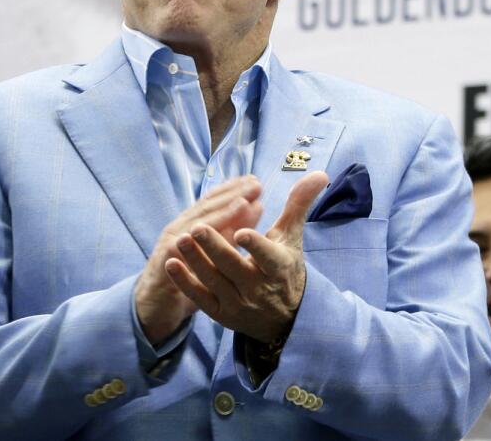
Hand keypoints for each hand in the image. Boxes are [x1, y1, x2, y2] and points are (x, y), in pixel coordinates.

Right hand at [134, 176, 263, 343]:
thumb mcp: (211, 253)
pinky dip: (194, 240)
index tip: (256, 181)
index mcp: (192, 224)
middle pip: (208, 207)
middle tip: (256, 184)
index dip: (234, 190)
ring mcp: (171, 243)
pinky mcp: (165, 261)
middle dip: (232, 194)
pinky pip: (180, 249)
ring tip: (242, 202)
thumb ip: (230, 231)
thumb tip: (255, 208)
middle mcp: (181, 228)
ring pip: (196, 223)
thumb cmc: (187, 277)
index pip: (214, 202)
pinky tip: (207, 232)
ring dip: (219, 212)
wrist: (155, 305)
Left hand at [164, 171, 328, 343]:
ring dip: (196, 261)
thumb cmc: (285, 267)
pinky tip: (170, 264)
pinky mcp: (221, 313)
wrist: (285, 318)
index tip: (242, 232)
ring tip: (180, 239)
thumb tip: (320, 173)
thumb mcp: (292, 236)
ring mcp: (238, 302)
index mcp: (277, 266)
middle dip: (215, 249)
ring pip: (214, 281)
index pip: (267, 257)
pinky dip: (185, 283)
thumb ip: (299, 204)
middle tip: (197, 228)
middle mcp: (258, 287)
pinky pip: (201, 298)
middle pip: (234, 267)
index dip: (255, 246)